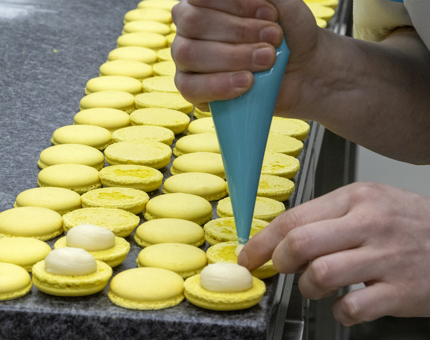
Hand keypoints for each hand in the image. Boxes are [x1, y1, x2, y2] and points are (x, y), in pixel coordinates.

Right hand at [171, 0, 319, 111]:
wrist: (302, 72)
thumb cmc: (288, 34)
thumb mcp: (283, 4)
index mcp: (204, 1)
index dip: (236, 4)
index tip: (271, 14)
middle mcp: (189, 27)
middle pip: (193, 23)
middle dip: (238, 31)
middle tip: (274, 39)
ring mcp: (187, 60)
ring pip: (189, 54)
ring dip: (233, 57)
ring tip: (267, 60)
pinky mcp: (192, 89)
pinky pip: (190, 88)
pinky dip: (219, 85)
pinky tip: (246, 82)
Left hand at [238, 182, 429, 324]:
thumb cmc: (409, 223)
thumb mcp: (368, 204)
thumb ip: (326, 218)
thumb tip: (282, 239)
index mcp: (356, 199)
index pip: (294, 218)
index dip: (263, 241)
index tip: (249, 255)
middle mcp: (369, 224)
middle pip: (300, 244)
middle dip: (278, 262)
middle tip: (281, 268)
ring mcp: (386, 258)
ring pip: (321, 275)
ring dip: (308, 287)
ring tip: (317, 285)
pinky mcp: (401, 292)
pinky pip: (352, 308)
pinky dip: (340, 311)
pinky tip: (346, 304)